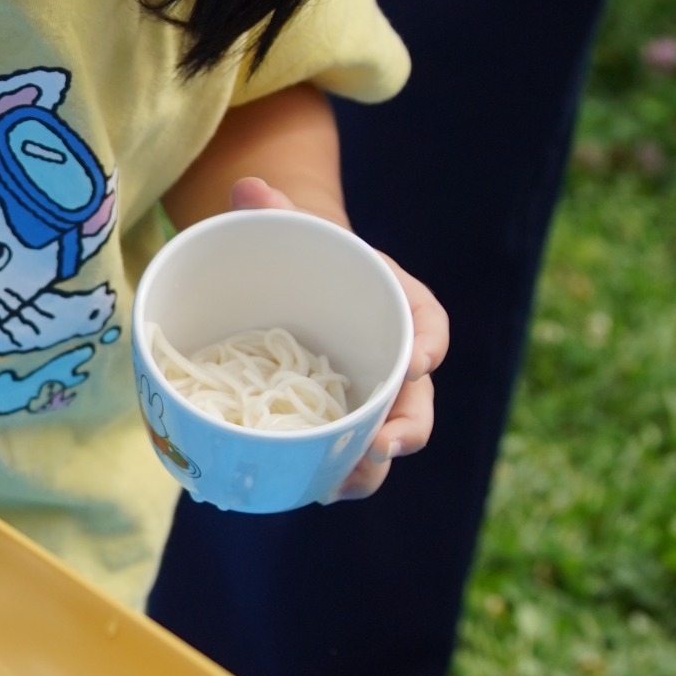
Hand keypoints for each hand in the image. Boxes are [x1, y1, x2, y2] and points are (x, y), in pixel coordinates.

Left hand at [227, 176, 447, 499]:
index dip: (428, 343)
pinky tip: (316, 489)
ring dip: (371, 467)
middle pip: (418, 398)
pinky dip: (338, 474)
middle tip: (383, 445)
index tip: (420, 361)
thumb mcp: (295, 230)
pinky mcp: (343, 424)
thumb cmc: (305, 256)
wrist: (295, 286)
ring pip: (388, 438)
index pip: (429, 322)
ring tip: (342, 482)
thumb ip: (275, 212)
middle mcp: (395, 356)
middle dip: (407, 427)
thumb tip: (246, 187)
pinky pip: (350, 454)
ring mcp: (370, 397)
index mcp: (398, 304)